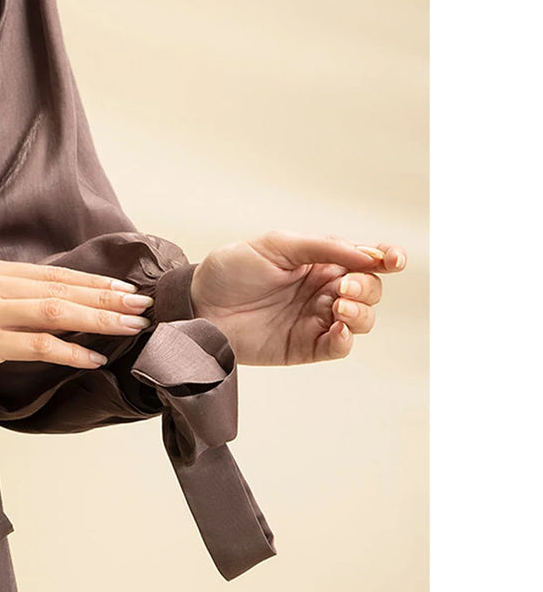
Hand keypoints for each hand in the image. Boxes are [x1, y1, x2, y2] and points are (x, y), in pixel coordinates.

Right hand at [0, 254, 153, 405]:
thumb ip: (9, 297)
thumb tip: (63, 303)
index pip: (52, 273)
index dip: (94, 282)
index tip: (126, 290)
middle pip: (61, 287)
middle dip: (107, 298)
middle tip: (143, 305)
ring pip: (56, 311)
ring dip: (99, 320)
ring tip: (132, 327)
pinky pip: (38, 345)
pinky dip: (71, 351)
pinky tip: (94, 358)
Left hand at [190, 231, 406, 364]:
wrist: (198, 305)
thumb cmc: (230, 270)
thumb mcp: (276, 245)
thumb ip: (322, 247)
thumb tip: (365, 254)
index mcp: (319, 261)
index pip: (365, 259)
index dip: (387, 258)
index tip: (394, 260)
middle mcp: (322, 290)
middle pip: (369, 290)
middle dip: (366, 287)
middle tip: (341, 288)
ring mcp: (315, 320)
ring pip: (361, 320)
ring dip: (360, 312)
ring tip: (337, 305)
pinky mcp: (304, 347)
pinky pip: (339, 346)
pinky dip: (345, 338)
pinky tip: (336, 327)